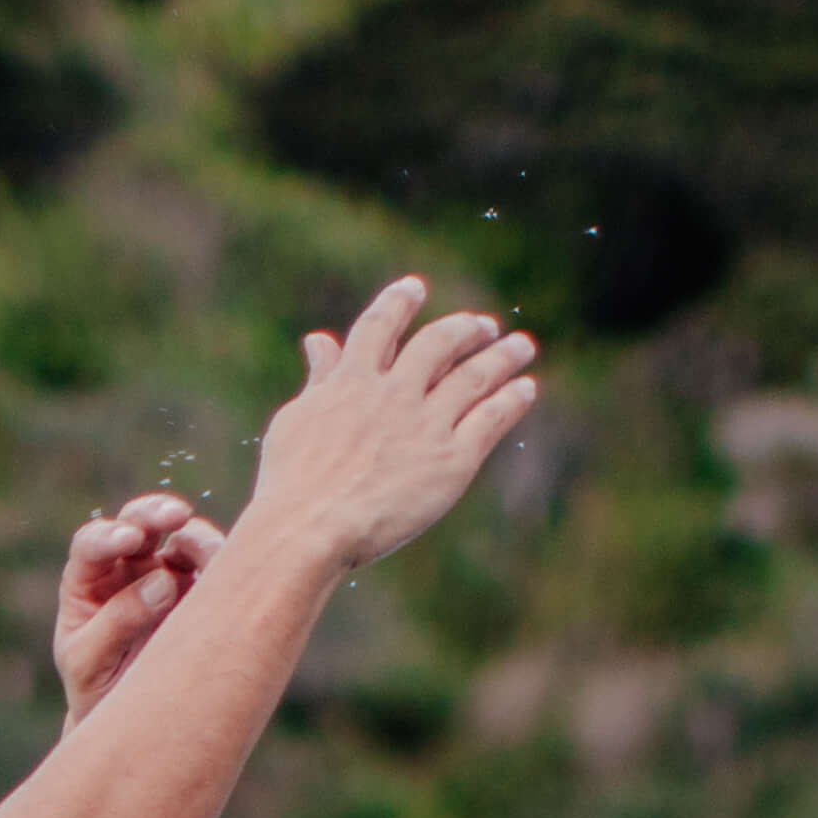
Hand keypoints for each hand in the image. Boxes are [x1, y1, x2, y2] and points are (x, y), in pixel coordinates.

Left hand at [51, 489, 221, 714]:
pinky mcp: (198, 589)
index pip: (92, 544)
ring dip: (199, 538)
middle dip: (156, 514)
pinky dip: (225, 564)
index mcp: (87, 580)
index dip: (109, 535)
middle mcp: (126, 568)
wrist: (129, 721)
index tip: (129, 539)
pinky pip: (215, 565)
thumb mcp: (89, 664)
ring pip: (184, 537)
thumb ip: (116, 623)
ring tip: (213, 560)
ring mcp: (165, 574)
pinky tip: (231, 578)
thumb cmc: (95, 689)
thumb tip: (164, 582)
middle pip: (139, 523)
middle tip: (177, 516)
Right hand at [244, 275, 538, 577]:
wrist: (310, 530)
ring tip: (521, 345)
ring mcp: (425, 425)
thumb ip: (319, 379)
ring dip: (503, 355)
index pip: (380, 326)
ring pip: (475, 376)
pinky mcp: (452, 461)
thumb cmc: (291, 484)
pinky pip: (491, 419)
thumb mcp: (296, 420)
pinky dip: (511, 399)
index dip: (399, 302)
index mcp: (352, 381)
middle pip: (439, 344)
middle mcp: (394, 394)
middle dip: (465, 329)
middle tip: (484, 325)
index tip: (415, 287)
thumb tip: (318, 340)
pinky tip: (525, 388)